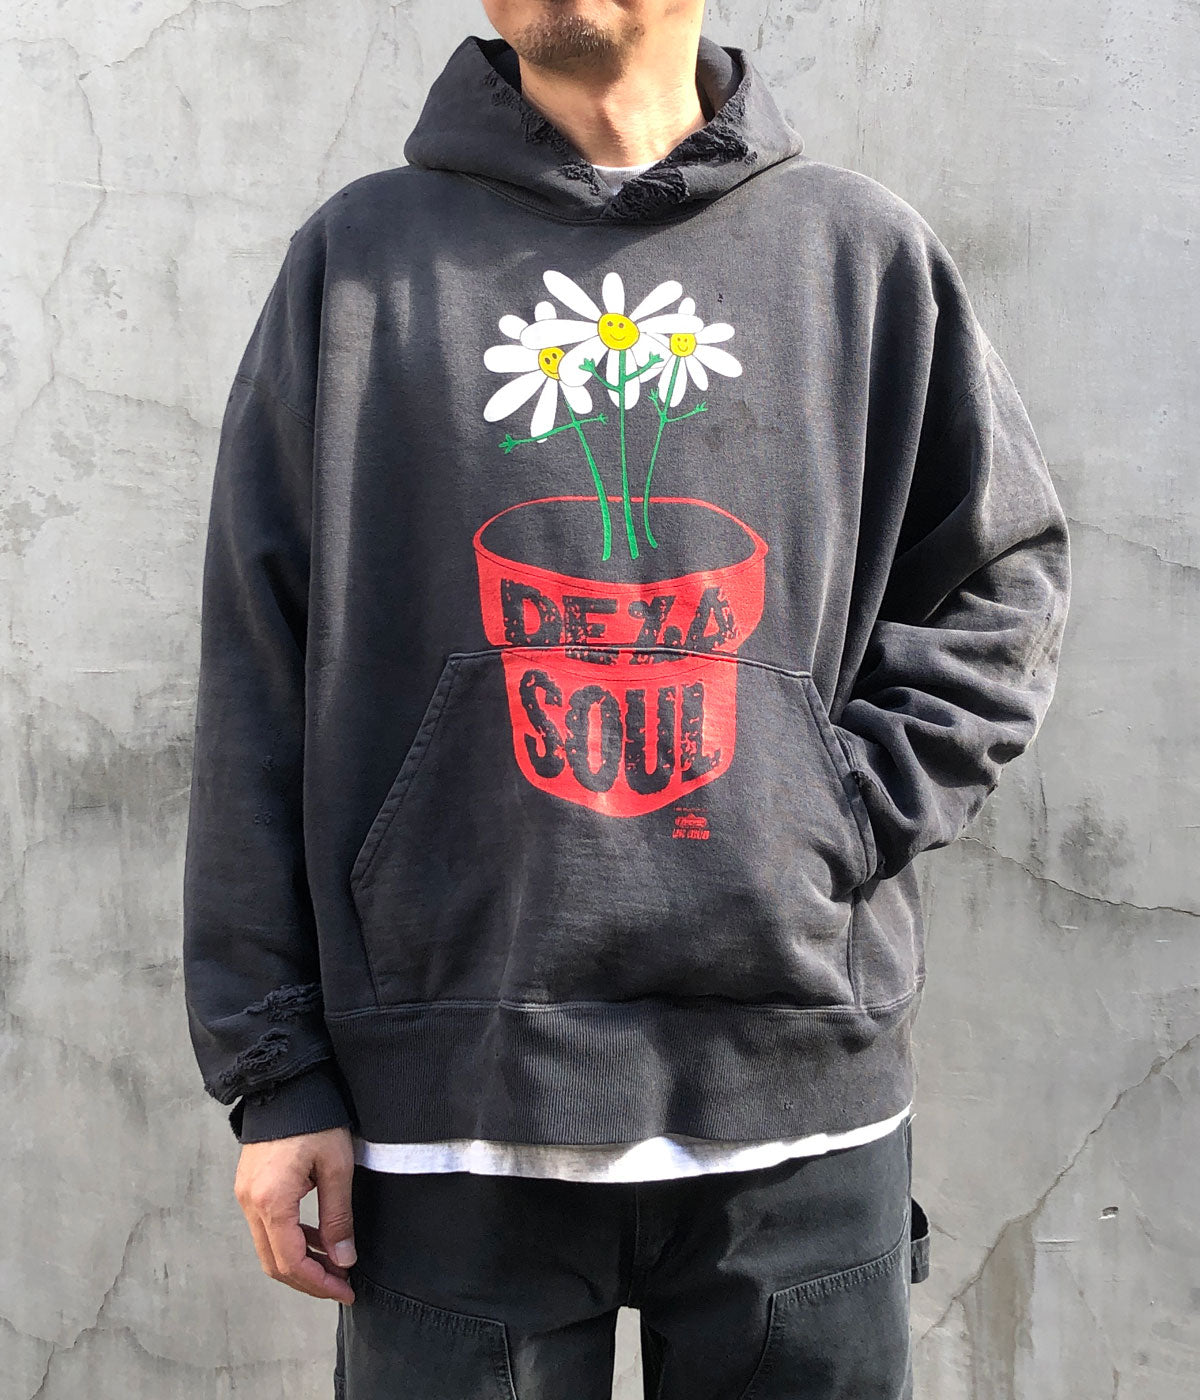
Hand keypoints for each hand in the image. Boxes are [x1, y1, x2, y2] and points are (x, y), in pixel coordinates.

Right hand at [234, 1126, 356, 1302]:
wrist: (287, 1084)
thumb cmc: (315, 1119)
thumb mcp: (337, 1166)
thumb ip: (338, 1216)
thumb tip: (343, 1259)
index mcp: (272, 1200)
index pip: (291, 1262)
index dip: (319, 1283)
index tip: (345, 1289)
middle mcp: (251, 1203)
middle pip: (275, 1263)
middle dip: (309, 1280)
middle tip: (341, 1284)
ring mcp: (246, 1196)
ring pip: (269, 1248)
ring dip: (300, 1261)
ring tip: (335, 1264)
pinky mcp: (249, 1187)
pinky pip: (267, 1228)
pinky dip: (290, 1240)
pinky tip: (317, 1239)